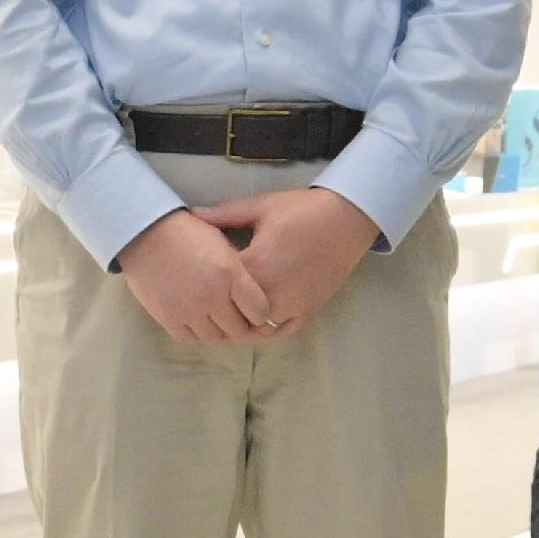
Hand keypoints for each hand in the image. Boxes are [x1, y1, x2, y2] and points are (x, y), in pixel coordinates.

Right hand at [116, 208, 279, 343]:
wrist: (145, 232)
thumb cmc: (188, 232)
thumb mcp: (223, 242)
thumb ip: (240, 271)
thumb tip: (254, 294)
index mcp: (230, 274)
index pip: (260, 312)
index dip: (261, 312)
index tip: (256, 308)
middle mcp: (211, 296)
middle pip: (239, 329)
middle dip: (242, 324)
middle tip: (238, 316)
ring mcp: (188, 310)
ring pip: (215, 337)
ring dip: (219, 330)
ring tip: (216, 317)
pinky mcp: (167, 317)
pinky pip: (190, 338)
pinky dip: (196, 332)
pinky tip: (197, 319)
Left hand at [187, 184, 379, 337]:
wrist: (346, 217)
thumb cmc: (301, 209)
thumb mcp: (260, 207)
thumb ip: (223, 215)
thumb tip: (192, 214)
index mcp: (257, 264)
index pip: (220, 286)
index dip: (207, 283)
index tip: (200, 278)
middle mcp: (274, 291)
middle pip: (236, 314)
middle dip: (223, 309)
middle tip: (211, 302)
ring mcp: (293, 304)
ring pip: (257, 328)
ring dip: (245, 322)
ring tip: (234, 311)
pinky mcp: (309, 310)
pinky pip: (283, 331)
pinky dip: (269, 329)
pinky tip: (260, 318)